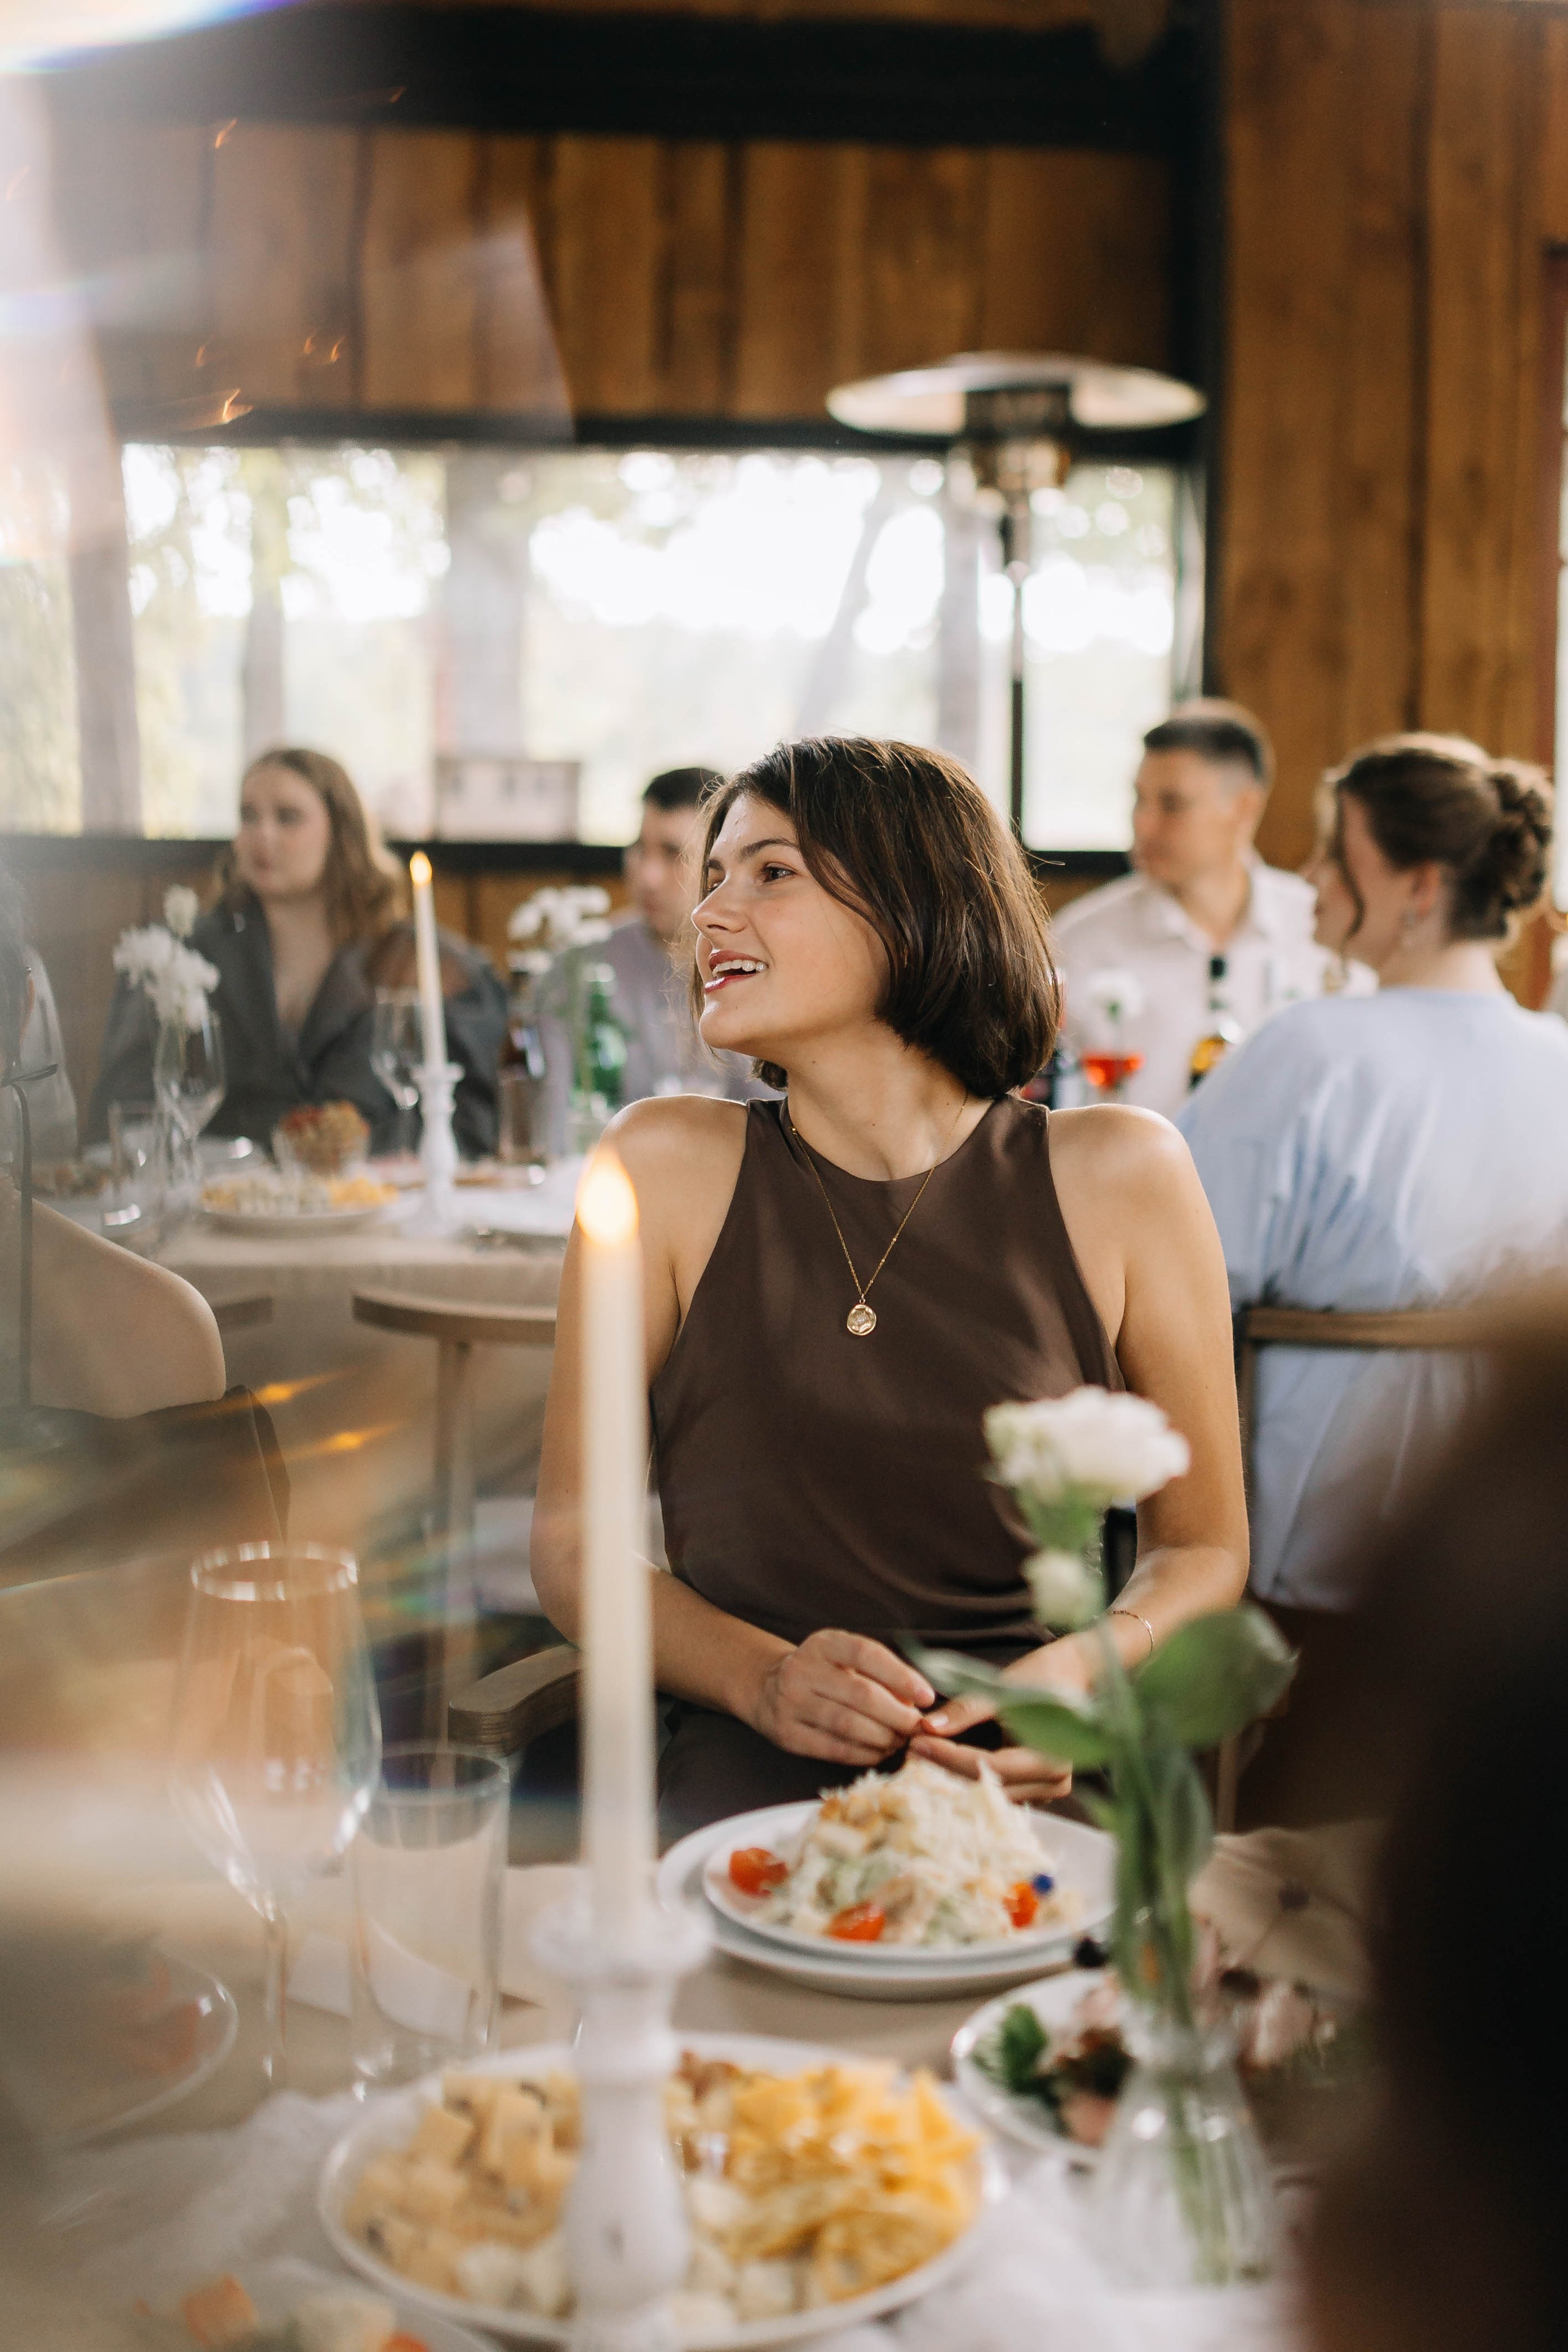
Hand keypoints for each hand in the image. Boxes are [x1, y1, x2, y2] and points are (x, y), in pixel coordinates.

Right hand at [751, 1630, 935, 1766]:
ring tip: (900, 1740)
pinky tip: (879, 1752)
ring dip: (883, 1737)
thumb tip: (918, 1702)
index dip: (901, 1676)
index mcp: (823, 1644)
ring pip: (848, 1725)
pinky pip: (834, 1749)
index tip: (927, 1696)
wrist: (768, 1688)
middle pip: (861, 1694)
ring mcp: (791, 1703)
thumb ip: (879, 1673)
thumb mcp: (844, 1659)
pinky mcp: (787, 1734)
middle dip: (898, 1715)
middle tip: (916, 1726)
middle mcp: (803, 1669)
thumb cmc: (822, 1674)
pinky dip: (863, 1754)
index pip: (867, 1654)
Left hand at [908, 1634, 1094, 1805]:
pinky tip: (946, 1765)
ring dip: (956, 1779)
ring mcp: (1049, 1790)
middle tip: (912, 1750)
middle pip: (987, 1786)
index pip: (986, 1767)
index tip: (915, 1743)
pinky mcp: (1040, 1790)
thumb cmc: (1042, 1677)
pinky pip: (1001, 1793)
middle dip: (946, 1770)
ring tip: (925, 1756)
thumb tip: (926, 1726)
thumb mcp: (1003, 1690)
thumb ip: (966, 1711)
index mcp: (1048, 1756)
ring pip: (991, 1795)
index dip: (947, 1757)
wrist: (1077, 1676)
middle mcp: (1054, 1781)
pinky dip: (972, 1780)